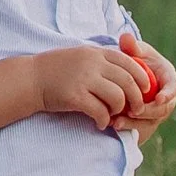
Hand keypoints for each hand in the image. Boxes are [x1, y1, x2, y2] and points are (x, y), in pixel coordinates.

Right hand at [29, 45, 149, 129]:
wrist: (30, 79)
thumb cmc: (55, 70)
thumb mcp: (80, 57)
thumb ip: (100, 61)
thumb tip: (125, 74)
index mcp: (96, 53)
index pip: (130, 63)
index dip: (142, 78)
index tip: (145, 90)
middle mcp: (92, 63)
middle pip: (127, 82)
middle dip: (136, 99)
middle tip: (135, 109)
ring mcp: (83, 79)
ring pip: (117, 97)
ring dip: (119, 110)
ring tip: (113, 115)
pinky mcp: (75, 96)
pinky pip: (100, 111)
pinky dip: (104, 120)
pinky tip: (100, 123)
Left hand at [115, 34, 175, 137]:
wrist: (127, 74)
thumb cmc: (135, 60)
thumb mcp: (134, 51)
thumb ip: (131, 46)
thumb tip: (126, 38)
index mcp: (167, 78)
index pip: (173, 86)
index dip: (168, 93)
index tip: (159, 98)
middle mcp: (165, 96)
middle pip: (163, 109)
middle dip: (148, 112)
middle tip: (133, 112)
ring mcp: (156, 110)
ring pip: (150, 121)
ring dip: (135, 123)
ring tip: (117, 122)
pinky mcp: (145, 120)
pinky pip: (139, 127)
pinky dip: (127, 126)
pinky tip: (113, 124)